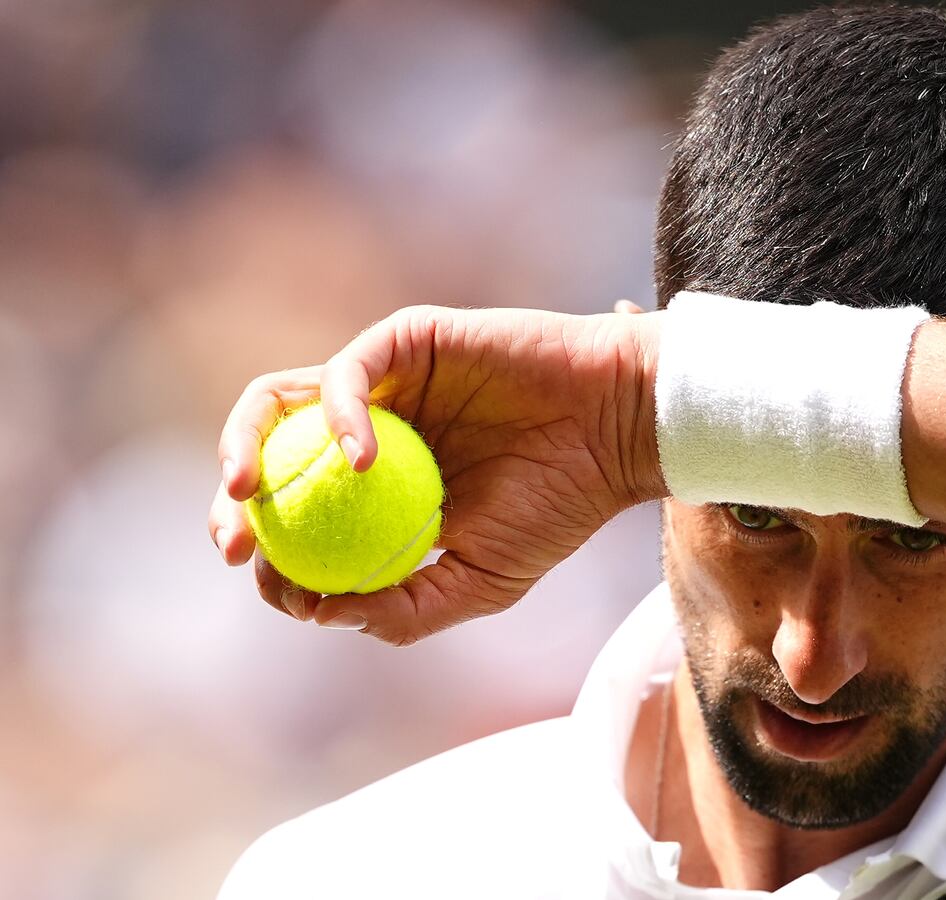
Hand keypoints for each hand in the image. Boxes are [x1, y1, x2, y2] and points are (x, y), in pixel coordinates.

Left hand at [207, 301, 662, 644]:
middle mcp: (370, 432)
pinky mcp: (407, 340)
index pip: (297, 518)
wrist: (619, 434)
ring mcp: (385, 384)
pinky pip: (347, 369)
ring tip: (248, 493)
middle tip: (235, 542)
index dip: (268, 554)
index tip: (273, 585)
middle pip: (267, 457)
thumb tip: (316, 613)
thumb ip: (404, 608)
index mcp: (379, 491)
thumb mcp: (481, 583)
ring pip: (280, 401)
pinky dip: (337, 414)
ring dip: (245, 445)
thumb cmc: (561, 506)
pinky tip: (360, 461)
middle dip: (232, 503)